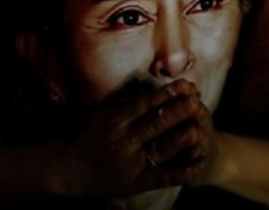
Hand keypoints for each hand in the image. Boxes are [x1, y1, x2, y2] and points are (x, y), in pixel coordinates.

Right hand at [54, 78, 208, 198]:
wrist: (69, 169)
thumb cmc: (90, 137)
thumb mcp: (103, 115)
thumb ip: (126, 104)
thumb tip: (152, 89)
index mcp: (116, 119)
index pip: (146, 104)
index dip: (167, 94)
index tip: (186, 85)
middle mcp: (123, 139)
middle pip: (155, 123)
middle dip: (177, 111)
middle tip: (196, 101)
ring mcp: (130, 162)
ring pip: (159, 149)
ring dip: (179, 140)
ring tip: (199, 130)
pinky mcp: (134, 182)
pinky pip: (160, 177)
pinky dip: (178, 173)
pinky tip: (195, 168)